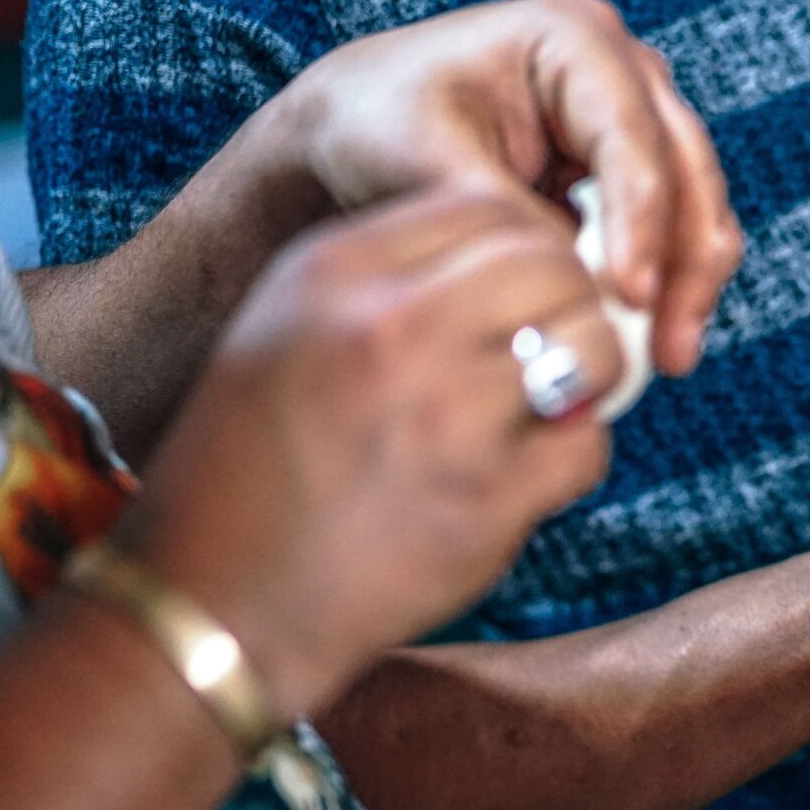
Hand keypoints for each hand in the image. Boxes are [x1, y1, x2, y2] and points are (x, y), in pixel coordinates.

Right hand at [114, 187, 622, 719]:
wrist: (217, 604)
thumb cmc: (250, 469)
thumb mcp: (282, 332)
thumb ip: (384, 278)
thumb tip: (512, 250)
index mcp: (335, 273)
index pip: (487, 204)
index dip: (529, 243)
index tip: (528, 287)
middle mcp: (391, 329)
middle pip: (554, 263)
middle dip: (574, 299)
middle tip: (560, 344)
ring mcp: (445, 415)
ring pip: (592, 346)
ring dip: (592, 374)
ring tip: (555, 404)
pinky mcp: (488, 498)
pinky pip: (587, 445)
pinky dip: (574, 457)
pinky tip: (530, 474)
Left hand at [210, 0, 739, 373]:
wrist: (356, 138)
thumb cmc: (379, 127)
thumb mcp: (429, 168)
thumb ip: (509, 222)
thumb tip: (580, 289)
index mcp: (574, 38)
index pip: (631, 137)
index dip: (642, 221)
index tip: (629, 297)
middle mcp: (624, 74)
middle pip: (688, 172)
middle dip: (686, 265)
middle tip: (671, 346)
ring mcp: (638, 125)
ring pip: (697, 209)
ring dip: (689, 287)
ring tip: (669, 358)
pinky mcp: (634, 180)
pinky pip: (676, 237)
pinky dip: (669, 291)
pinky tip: (651, 348)